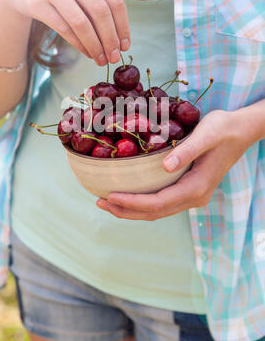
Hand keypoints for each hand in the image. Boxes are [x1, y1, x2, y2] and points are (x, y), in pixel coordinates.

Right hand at [0, 0, 129, 64]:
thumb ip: (101, 3)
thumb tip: (120, 40)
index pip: (114, 0)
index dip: (122, 26)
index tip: (125, 46)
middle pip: (100, 12)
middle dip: (110, 39)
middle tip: (114, 57)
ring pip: (81, 23)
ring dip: (94, 45)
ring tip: (101, 60)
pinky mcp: (36, 2)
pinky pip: (63, 29)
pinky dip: (78, 44)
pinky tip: (86, 53)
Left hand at [96, 109, 255, 220]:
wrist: (240, 131)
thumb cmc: (223, 128)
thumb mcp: (206, 134)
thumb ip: (187, 151)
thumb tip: (166, 167)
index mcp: (196, 187)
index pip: (158, 202)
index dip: (132, 202)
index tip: (110, 195)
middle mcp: (194, 197)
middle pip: (155, 212)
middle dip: (126, 210)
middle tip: (99, 202)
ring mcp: (192, 195)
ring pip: (158, 210)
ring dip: (132, 209)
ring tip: (107, 202)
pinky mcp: (189, 189)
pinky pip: (162, 202)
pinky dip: (142, 202)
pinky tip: (128, 195)